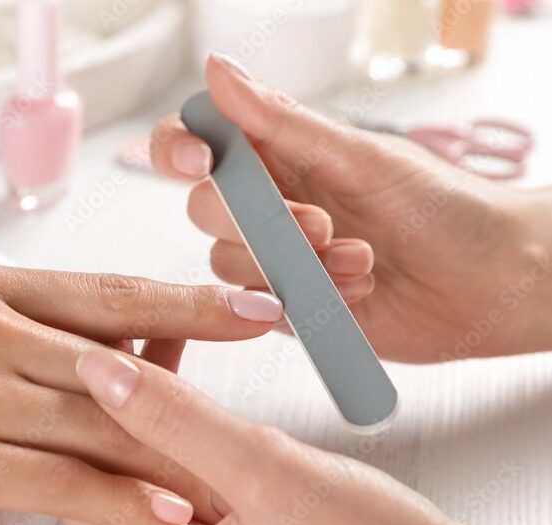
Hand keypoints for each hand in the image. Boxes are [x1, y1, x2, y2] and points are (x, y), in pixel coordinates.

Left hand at [67, 348, 551, 524]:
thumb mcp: (269, 475)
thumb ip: (177, 420)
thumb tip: (98, 369)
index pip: (74, 485)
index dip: (75, 408)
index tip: (84, 343)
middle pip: (104, 480)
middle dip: (112, 403)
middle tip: (115, 329)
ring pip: (142, 477)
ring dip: (149, 413)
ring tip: (148, 336)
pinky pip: (177, 487)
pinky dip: (181, 437)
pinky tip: (183, 381)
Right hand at [151, 53, 551, 361]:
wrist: (492, 282)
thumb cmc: (444, 208)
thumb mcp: (359, 156)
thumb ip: (279, 122)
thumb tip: (217, 71)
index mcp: (280, 153)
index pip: (196, 141)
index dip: (177, 148)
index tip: (199, 161)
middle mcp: (270, 203)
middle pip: (205, 209)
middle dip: (258, 222)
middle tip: (322, 226)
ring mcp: (277, 258)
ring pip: (227, 264)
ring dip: (294, 266)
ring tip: (360, 262)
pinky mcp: (288, 307)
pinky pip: (260, 306)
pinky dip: (309, 299)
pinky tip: (359, 290)